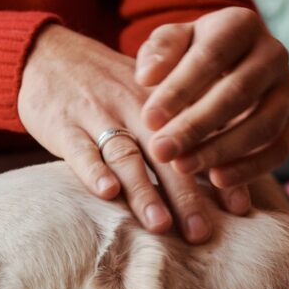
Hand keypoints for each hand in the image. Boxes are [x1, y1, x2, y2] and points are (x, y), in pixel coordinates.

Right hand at [18, 24, 216, 241]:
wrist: (48, 55)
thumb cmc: (107, 86)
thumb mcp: (147, 94)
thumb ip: (182, 126)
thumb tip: (226, 173)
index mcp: (162, 103)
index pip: (198, 140)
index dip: (219, 173)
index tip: (240, 210)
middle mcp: (134, 108)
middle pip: (165, 155)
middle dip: (185, 195)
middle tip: (201, 233)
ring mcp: (97, 116)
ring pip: (125, 156)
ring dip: (143, 191)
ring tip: (159, 224)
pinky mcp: (63, 125)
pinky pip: (80, 151)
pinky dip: (93, 171)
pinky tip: (107, 192)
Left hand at [136, 7, 288, 197]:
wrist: (226, 65)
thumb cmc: (189, 54)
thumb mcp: (169, 43)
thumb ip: (157, 53)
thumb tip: (147, 77)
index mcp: (241, 25)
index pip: (210, 57)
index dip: (179, 90)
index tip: (148, 120)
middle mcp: (274, 53)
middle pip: (238, 92)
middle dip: (196, 126)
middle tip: (161, 151)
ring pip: (263, 124)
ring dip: (221, 150)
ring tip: (183, 166)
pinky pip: (280, 149)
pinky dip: (250, 168)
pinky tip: (216, 180)